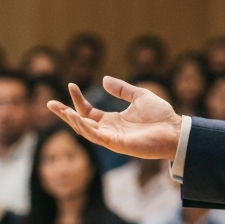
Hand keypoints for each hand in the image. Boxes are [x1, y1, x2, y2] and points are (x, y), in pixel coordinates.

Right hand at [48, 78, 181, 159]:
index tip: (71, 85)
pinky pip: (95, 136)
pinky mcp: (116, 144)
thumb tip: (104, 79)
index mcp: (113, 120)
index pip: (88, 111)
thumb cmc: (161, 116)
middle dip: (65, 113)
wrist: (175, 130)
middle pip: (81, 122)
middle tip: (49, 103)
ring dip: (71, 120)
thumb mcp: (139, 96)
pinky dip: (84, 127)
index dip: (78, 99)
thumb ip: (122, 89)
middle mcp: (109, 130)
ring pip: (84, 130)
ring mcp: (111, 138)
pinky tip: (76, 117)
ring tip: (58, 108)